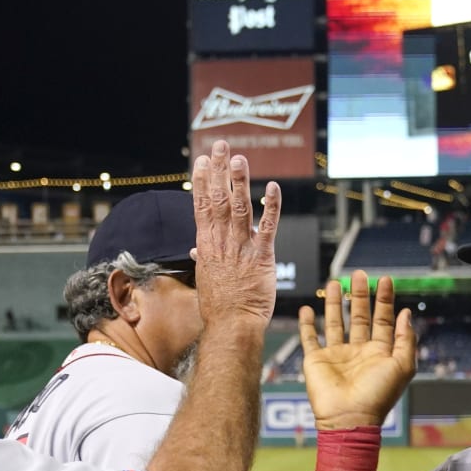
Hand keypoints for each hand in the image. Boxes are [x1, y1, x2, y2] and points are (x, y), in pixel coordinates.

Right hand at [191, 140, 280, 332]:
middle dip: (218, 171)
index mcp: (207, 245)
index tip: (202, 161)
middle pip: (218, 199)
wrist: (232, 324)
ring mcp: (241, 248)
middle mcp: (222, 242)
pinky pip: (268, 227)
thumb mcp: (206, 279)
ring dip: (239, 182)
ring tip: (238, 158)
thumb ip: (204, 258)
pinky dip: (271, 207)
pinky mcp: (262, 257)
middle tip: (220, 145)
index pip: (202, 206)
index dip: (202, 181)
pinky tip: (272, 187)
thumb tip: (197, 249)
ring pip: (239, 208)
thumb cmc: (220, 306)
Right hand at [299, 270, 417, 430]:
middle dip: (360, 295)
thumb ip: (406, 338)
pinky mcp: (316, 361)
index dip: (385, 300)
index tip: (386, 280)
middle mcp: (358, 352)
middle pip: (360, 317)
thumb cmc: (378, 396)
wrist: (349, 418)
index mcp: (380, 353)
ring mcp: (337, 356)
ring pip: (335, 323)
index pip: (383, 320)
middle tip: (360, 275)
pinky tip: (308, 309)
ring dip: (336, 303)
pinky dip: (307, 324)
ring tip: (336, 283)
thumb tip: (406, 313)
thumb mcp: (403, 366)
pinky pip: (310, 338)